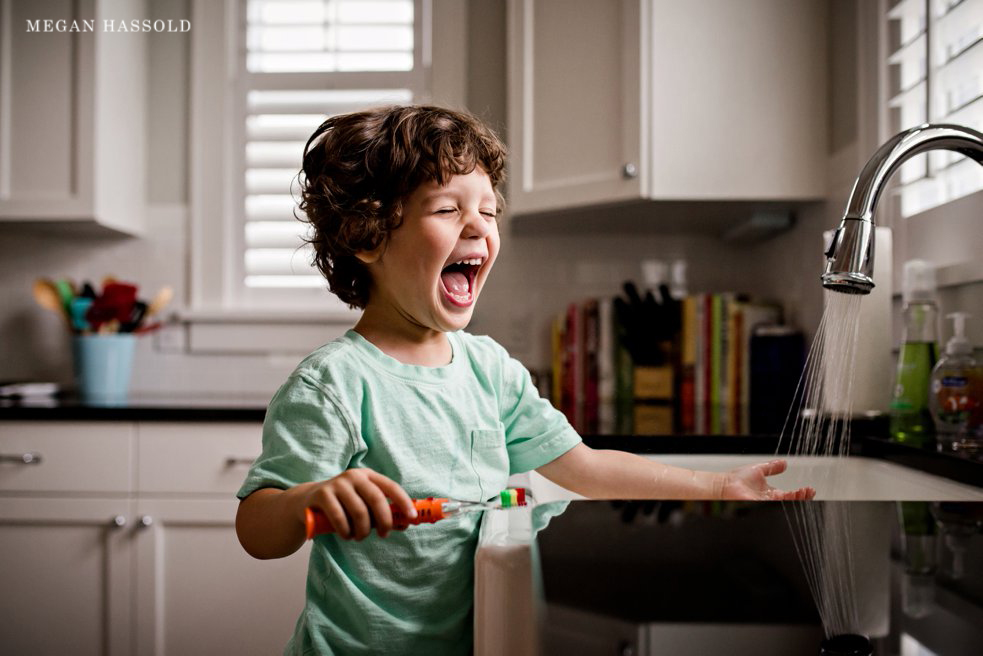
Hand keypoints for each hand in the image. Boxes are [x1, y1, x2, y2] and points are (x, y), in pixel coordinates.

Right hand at [299, 468, 415, 539]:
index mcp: (368, 476)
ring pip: (359, 511)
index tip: (412, 518)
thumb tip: (407, 523)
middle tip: (384, 535)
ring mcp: (337, 483)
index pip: (391, 486)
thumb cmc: (343, 506)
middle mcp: (354, 476)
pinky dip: (346, 531)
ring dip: (363, 530)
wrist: (308, 502)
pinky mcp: (322, 494)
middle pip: (376, 499)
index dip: (403, 502)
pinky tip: (346, 535)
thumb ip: (383, 513)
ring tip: (359, 537)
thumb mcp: (364, 506)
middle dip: (384, 520)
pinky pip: (340, 517)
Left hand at [719, 459, 814, 500]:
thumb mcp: (759, 470)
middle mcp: (769, 500)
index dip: (800, 493)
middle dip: (802, 498)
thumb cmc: (736, 479)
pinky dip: (783, 503)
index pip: (790, 495)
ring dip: (796, 500)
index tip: (809, 489)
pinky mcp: (759, 506)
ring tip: (804, 494)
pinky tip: (790, 498)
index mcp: (771, 493)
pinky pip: (773, 507)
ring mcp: (764, 504)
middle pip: (790, 502)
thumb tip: (784, 463)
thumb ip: (772, 467)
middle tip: (809, 492)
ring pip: (784, 506)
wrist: (723, 484)